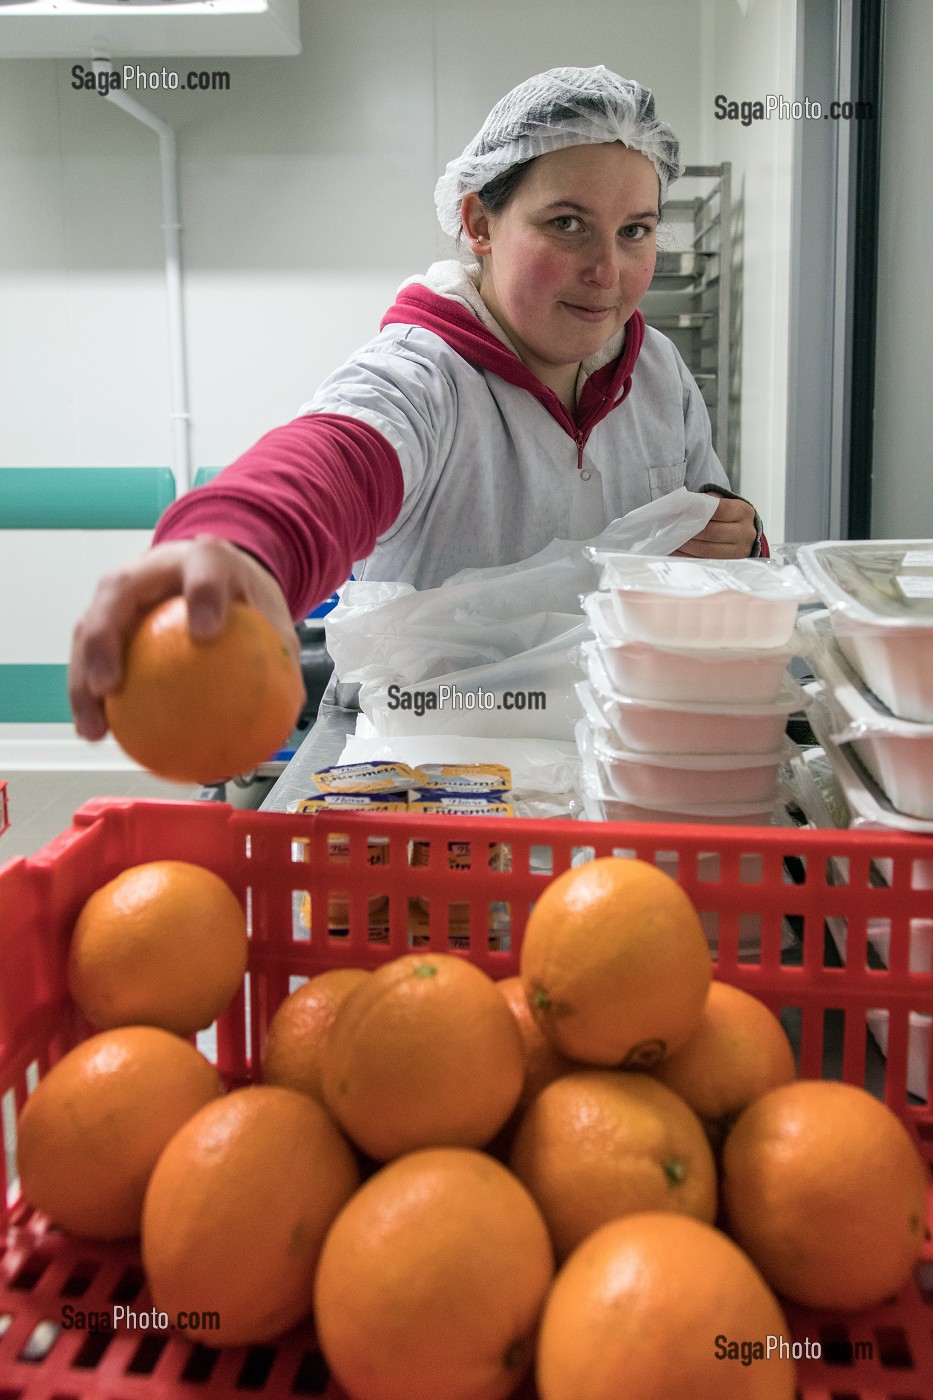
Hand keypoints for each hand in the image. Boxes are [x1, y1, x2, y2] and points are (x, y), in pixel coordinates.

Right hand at [69, 536, 298, 741]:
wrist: (214, 570)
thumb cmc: (240, 594)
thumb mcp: (270, 617)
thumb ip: (280, 656)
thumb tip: (291, 710)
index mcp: (205, 558)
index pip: (205, 567)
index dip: (203, 594)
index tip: (207, 632)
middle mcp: (153, 566)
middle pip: (118, 590)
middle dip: (106, 636)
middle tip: (109, 686)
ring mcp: (122, 588)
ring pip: (89, 624)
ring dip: (82, 677)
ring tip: (94, 726)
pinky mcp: (105, 614)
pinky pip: (90, 653)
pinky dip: (89, 694)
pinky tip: (98, 733)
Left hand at [673, 495, 757, 558]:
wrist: (742, 534)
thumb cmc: (726, 516)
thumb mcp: (721, 503)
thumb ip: (704, 501)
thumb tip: (679, 505)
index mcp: (743, 512)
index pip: (719, 510)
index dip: (698, 510)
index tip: (680, 511)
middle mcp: (745, 532)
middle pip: (712, 532)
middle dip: (689, 530)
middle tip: (671, 528)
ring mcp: (739, 550)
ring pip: (707, 549)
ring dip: (686, 546)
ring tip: (671, 540)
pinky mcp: (730, 564)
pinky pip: (705, 561)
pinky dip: (687, 557)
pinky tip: (676, 552)